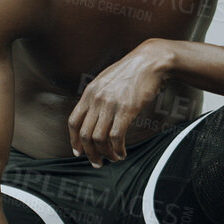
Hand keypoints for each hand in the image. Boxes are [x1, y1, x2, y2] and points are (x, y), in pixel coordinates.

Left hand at [68, 40, 171, 166]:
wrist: (150, 61)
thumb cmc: (131, 71)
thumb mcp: (106, 80)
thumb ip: (97, 96)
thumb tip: (93, 115)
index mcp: (89, 92)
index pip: (73, 121)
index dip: (74, 140)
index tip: (78, 152)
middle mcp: (96, 99)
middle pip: (85, 134)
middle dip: (89, 153)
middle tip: (97, 162)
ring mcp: (110, 105)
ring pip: (99, 138)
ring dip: (105, 153)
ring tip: (113, 158)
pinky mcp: (126, 110)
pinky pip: (116, 137)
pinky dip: (118, 149)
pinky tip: (122, 153)